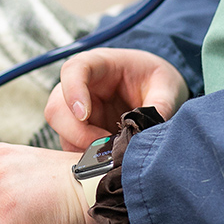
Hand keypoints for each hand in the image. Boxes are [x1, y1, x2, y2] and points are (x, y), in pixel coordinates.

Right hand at [45, 48, 187, 151]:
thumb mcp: (166, 86)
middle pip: (57, 109)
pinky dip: (89, 159)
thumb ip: (159, 106)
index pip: (73, 71)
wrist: (155, 90)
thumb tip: (149, 132)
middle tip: (106, 146)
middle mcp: (78, 88)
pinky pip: (73, 149)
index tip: (83, 114)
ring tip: (115, 155)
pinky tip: (111, 159)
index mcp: (98, 65)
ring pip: (63, 134)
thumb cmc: (155, 79)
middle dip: (77, 133)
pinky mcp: (78, 134)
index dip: (73, 91)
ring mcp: (74, 112)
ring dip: (84, 149)